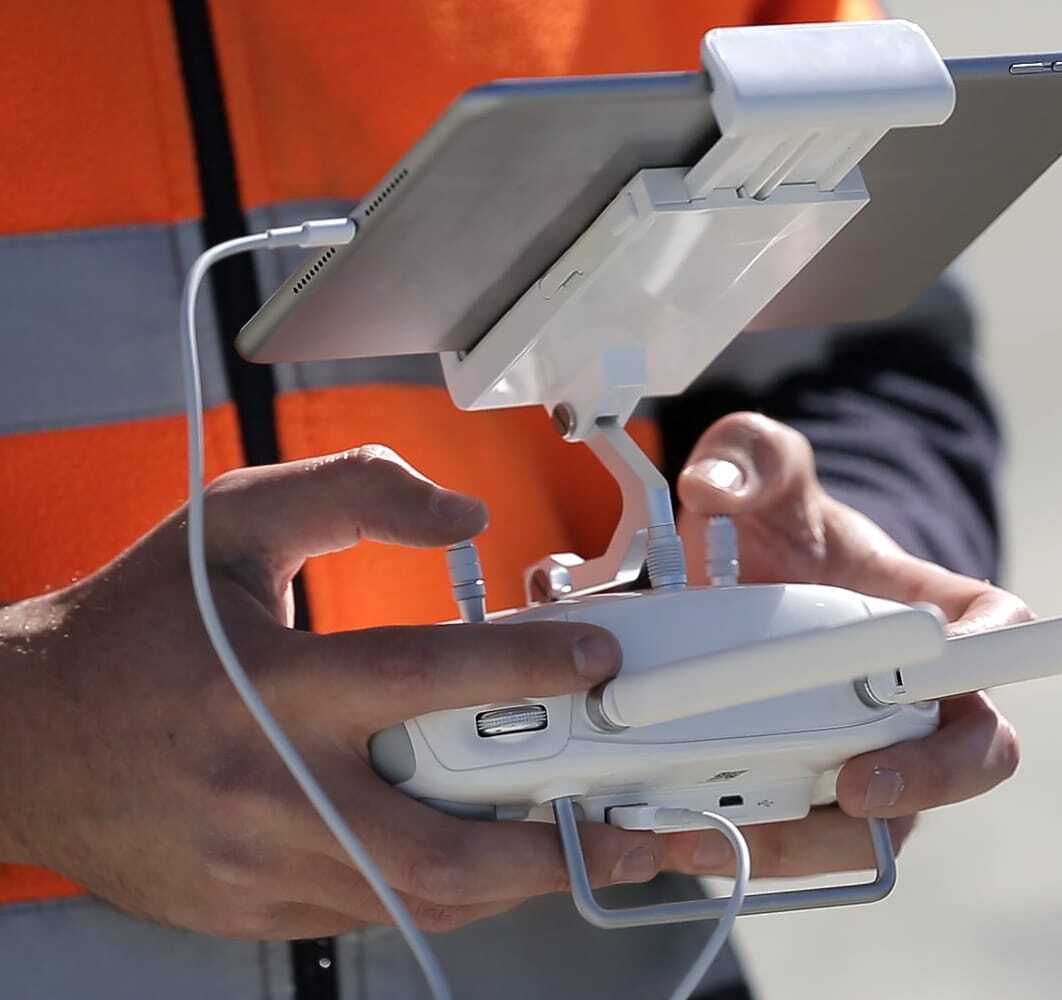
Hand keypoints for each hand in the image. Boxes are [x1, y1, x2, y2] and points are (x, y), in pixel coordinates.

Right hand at [0, 446, 663, 937]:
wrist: (21, 740)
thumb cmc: (133, 629)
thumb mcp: (231, 524)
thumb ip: (354, 494)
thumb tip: (464, 511)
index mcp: (269, 686)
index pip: (421, 677)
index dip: (526, 670)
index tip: (600, 661)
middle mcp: (268, 788)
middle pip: (440, 848)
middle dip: (557, 850)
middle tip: (638, 831)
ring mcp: (258, 866)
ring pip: (417, 898)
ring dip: (517, 884)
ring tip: (594, 854)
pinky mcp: (251, 908)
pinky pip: (372, 910)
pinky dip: (443, 889)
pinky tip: (492, 858)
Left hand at [665, 414, 1028, 876]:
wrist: (738, 593)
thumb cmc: (779, 538)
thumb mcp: (765, 479)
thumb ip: (754, 459)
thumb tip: (716, 486)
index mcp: (939, 616)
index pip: (1000, 630)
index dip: (991, 648)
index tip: (947, 655)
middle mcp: (924, 702)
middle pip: (968, 758)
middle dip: (923, 782)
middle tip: (858, 787)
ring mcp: (874, 762)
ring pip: (881, 829)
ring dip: (819, 838)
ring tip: (739, 828)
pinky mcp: (813, 808)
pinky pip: (805, 847)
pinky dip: (754, 849)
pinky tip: (686, 837)